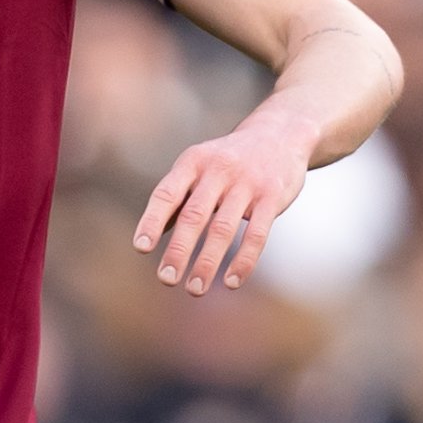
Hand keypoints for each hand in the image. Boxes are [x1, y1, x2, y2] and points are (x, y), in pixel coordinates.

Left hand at [133, 110, 312, 296]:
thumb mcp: (198, 166)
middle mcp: (218, 170)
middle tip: (166, 279)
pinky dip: (243, 260)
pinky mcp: (272, 196)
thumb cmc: (228, 159)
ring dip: (207, 262)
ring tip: (194, 289)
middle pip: (194, 216)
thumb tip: (149, 238)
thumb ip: (177, 198)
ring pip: (223, 228)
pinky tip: (230, 282)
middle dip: (178, 251)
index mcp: (193, 162)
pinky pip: (257, 234)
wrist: (281, 133)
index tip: (141, 248)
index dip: (152, 221)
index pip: (166, 193)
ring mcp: (247, 183)